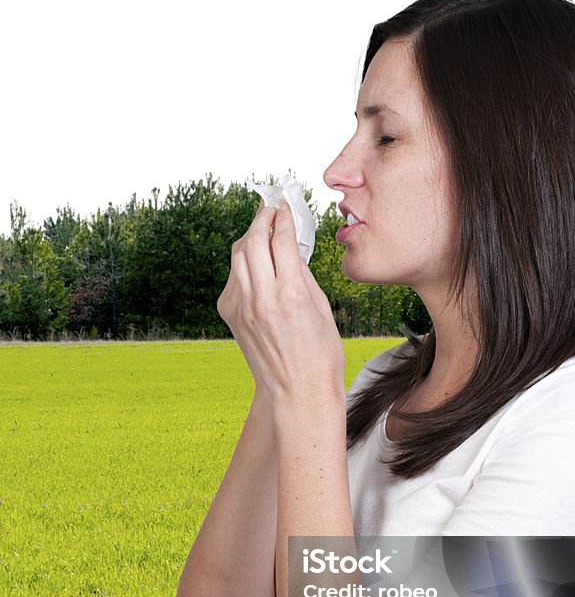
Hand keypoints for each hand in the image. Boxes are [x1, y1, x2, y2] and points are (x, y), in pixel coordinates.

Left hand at [217, 199, 345, 403]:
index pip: (281, 240)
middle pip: (253, 241)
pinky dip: (243, 264)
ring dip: (249, 237)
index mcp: (291, 295)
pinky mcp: (230, 316)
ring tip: (261, 228)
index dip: (284, 217)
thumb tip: (289, 248)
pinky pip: (233, 279)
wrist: (298, 391)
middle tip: (270, 207)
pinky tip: (255, 262)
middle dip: (262, 219)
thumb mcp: (321, 307)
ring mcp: (242, 308)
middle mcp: (261, 298)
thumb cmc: (320, 354)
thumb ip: (302, 274)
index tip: (286, 204)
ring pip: (237, 257)